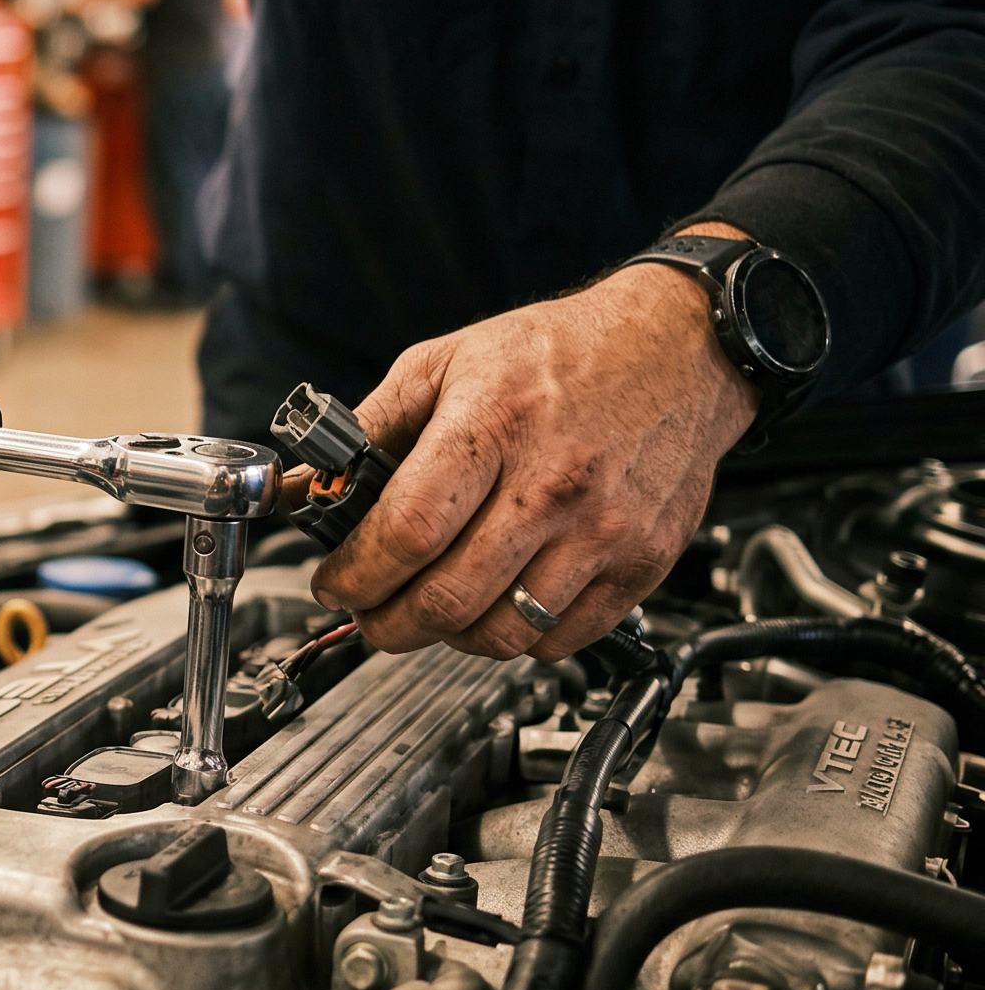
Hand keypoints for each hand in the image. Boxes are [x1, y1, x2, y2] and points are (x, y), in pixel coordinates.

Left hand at [307, 232, 760, 660]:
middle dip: (386, 622)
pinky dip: (515, 639)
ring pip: (502, 634)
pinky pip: (562, 640)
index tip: (333, 584)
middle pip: (448, 598)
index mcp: (494, 426)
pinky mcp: (643, 563)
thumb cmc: (559, 353)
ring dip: (448, 637)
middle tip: (369, 611)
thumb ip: (369, 428)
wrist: (679, 349)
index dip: (355, 574)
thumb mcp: (444, 362)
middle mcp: (553, 485)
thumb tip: (310, 486)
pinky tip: (496, 605)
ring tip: (429, 609)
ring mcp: (604, 531)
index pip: (408, 531)